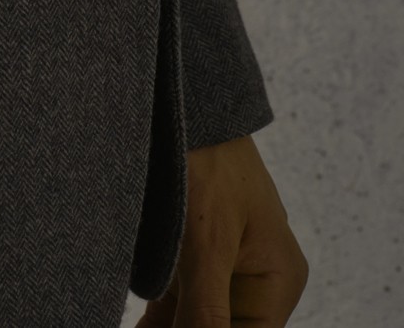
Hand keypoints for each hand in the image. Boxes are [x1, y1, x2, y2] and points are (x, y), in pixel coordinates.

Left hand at [138, 136, 307, 327]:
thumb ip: (207, 310)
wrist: (180, 100)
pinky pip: (171, 313)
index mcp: (278, 281)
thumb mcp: (208, 241)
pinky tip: (125, 327)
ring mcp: (220, 276)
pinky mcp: (187, 267)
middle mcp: (255, 285)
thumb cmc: (208, 158)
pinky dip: (152, 325)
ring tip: (134, 327)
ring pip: (192, 326)